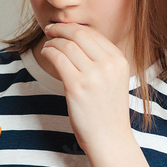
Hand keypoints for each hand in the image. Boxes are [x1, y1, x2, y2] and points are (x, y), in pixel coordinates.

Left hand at [41, 22, 132, 152]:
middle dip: (61, 29)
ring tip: (47, 46)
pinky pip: (58, 58)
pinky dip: (48, 52)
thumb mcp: (114, 79)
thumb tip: (76, 37)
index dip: (74, 28)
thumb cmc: (107, 110)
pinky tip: (46, 54)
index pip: (93, 33)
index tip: (62, 29)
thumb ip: (101, 59)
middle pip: (79, 34)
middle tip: (50, 30)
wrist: (109, 138)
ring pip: (66, 45)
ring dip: (52, 42)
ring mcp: (93, 76)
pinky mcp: (77, 87)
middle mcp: (109, 65)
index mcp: (120, 60)